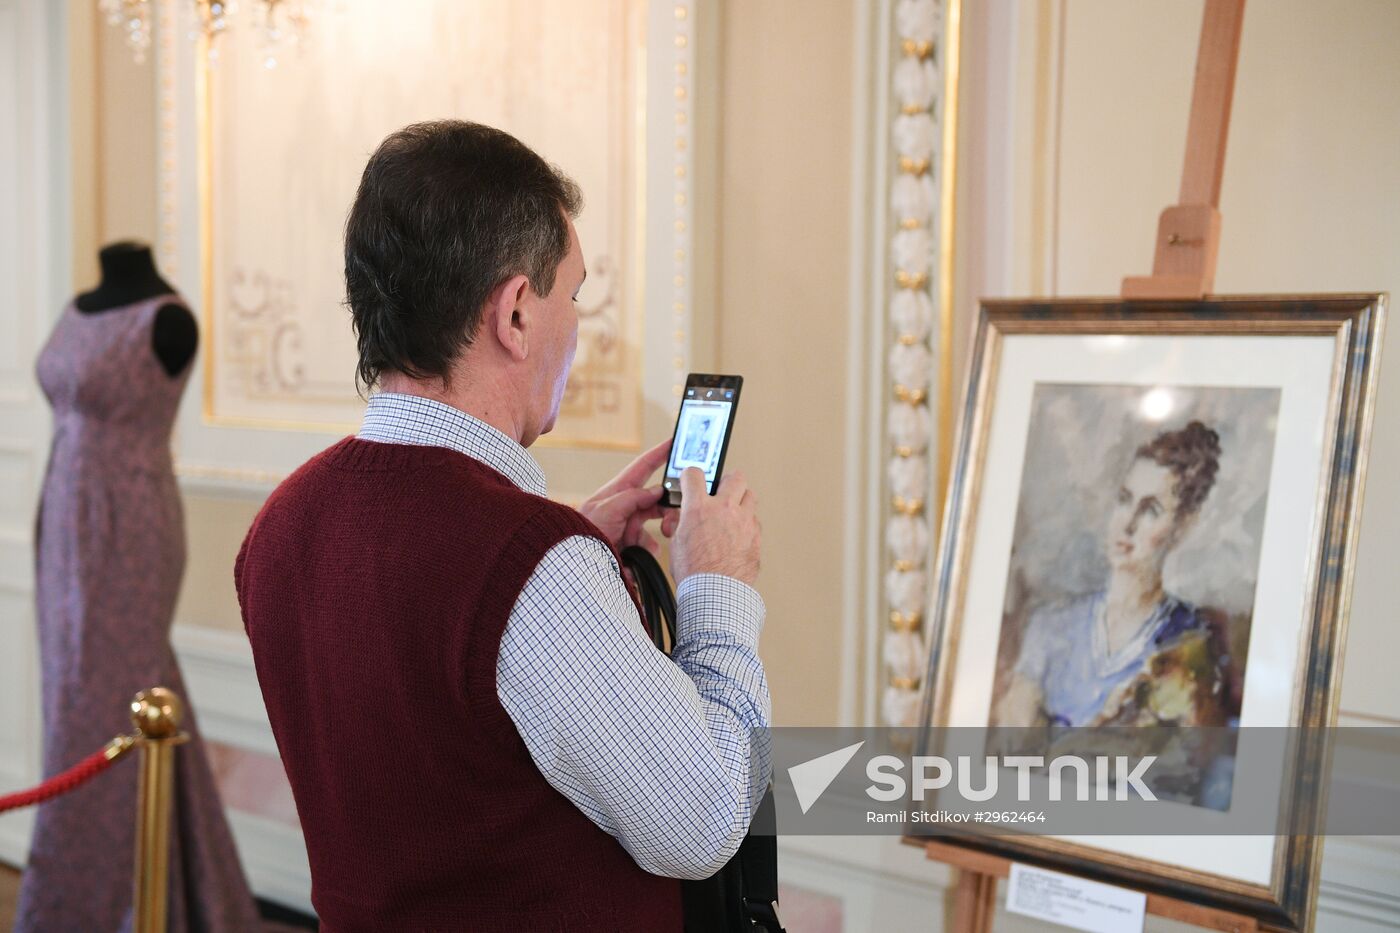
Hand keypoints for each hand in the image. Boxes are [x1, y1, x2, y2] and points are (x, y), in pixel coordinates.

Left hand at [578, 439, 673, 554]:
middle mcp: (627, 506)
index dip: (659, 453)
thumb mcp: (606, 510)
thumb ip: (632, 497)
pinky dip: (646, 553)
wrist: (575, 563)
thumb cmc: (582, 533)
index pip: (643, 467)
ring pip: (656, 526)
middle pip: (657, 500)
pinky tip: (637, 560)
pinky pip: (648, 546)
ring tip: (645, 549)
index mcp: (619, 491)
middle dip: (667, 509)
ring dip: (653, 539)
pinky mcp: (630, 544)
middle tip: (672, 521)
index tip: (675, 442)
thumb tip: (656, 490)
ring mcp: (629, 526)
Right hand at [670, 467, 760, 585]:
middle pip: (735, 477)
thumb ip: (681, 524)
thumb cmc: (695, 574)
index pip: (695, 474)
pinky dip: (747, 523)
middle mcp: (724, 509)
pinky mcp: (756, 536)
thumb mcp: (676, 544)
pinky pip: (755, 521)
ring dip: (741, 500)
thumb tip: (680, 519)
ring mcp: (744, 521)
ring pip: (750, 496)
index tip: (691, 480)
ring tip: (732, 511)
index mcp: (699, 508)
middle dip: (727, 481)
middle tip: (721, 489)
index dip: (691, 475)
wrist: (716, 594)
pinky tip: (739, 533)